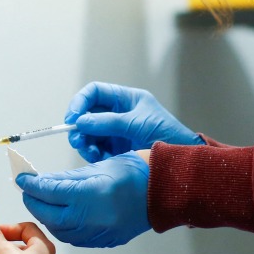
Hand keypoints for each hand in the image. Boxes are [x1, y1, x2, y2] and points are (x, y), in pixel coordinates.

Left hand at [17, 151, 150, 247]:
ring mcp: (98, 232)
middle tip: (29, 191)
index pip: (47, 191)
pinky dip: (65, 227)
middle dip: (34, 202)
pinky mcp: (105, 240)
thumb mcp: (98, 167)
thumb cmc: (137, 172)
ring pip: (59, 230)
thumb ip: (68, 178)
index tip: (23, 178)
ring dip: (48, 217)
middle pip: (48, 214)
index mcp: (87, 195)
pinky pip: (75, 238)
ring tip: (44, 203)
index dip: (31, 184)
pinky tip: (64, 216)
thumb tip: (44, 181)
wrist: (164, 190)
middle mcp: (90, 218)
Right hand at [65, 82, 202, 162]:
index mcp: (126, 99)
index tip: (73, 118)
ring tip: (89, 153)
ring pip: (89, 134)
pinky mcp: (116, 151)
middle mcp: (118, 114)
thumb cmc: (166, 134)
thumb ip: (108, 122)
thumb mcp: (137, 124)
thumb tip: (80, 122)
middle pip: (88, 114)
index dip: (80, 102)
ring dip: (84, 143)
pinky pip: (96, 150)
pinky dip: (92, 154)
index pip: (95, 93)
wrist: (181, 160)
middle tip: (77, 140)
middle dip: (79, 127)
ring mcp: (116, 132)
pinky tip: (97, 159)